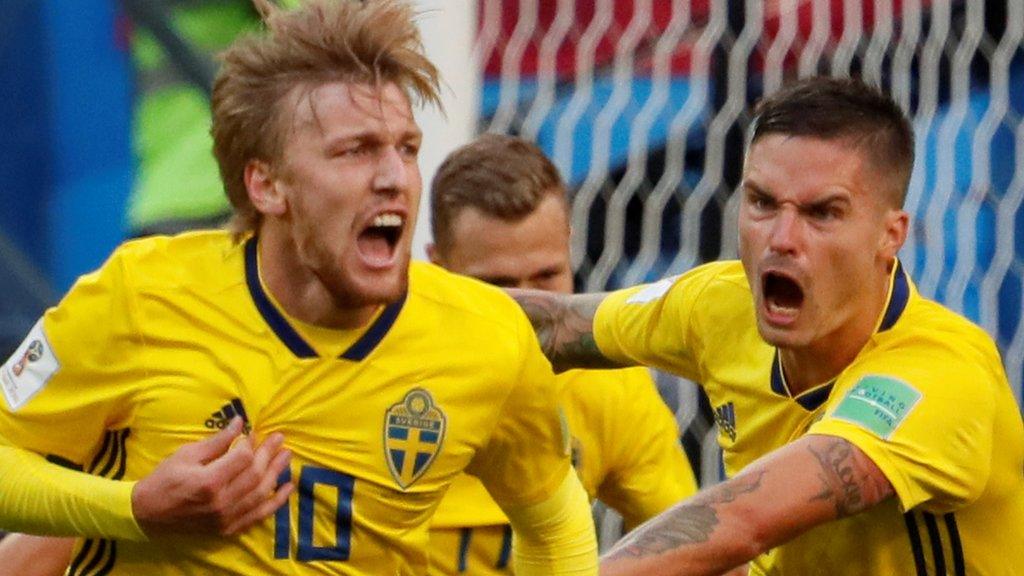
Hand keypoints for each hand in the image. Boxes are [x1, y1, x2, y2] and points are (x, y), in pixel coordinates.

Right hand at [131, 417, 292, 535]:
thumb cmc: (165, 479)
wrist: (147, 513)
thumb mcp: (187, 454)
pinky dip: (275, 502)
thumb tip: (240, 422)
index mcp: (208, 482)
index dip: (251, 443)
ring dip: (277, 473)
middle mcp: (221, 502)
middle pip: (255, 475)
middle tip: (280, 438)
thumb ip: (217, 441)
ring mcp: (226, 518)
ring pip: (261, 493)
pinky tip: (287, 488)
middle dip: (269, 454)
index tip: (255, 432)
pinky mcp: (228, 528)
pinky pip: (258, 515)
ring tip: (287, 456)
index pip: (242, 459)